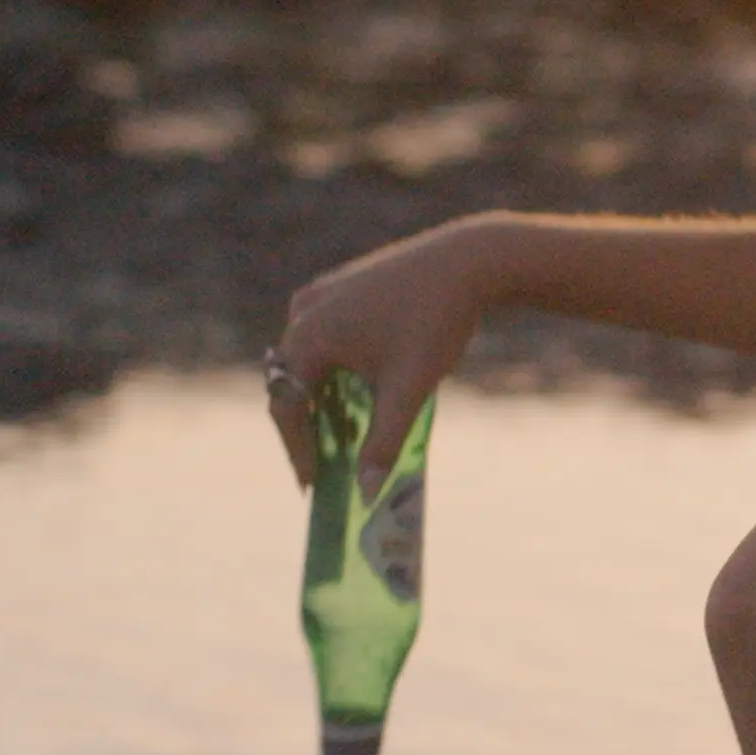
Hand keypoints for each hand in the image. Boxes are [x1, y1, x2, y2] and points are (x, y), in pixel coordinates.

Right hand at [267, 216, 502, 495]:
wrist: (469, 261)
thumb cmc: (436, 324)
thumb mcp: (409, 390)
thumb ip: (383, 444)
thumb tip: (366, 494)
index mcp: (309, 335)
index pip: (286, 406)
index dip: (298, 450)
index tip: (312, 485)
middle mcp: (304, 311)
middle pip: (292, 383)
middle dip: (309, 427)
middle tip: (325, 466)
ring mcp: (320, 294)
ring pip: (307, 361)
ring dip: (321, 400)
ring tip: (345, 437)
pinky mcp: (340, 287)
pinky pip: (322, 339)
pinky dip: (333, 372)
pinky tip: (360, 396)